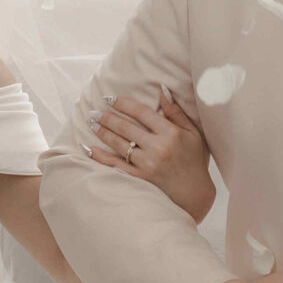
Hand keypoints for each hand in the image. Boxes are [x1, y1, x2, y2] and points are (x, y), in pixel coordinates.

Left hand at [88, 93, 215, 221]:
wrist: (194, 192)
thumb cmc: (193, 159)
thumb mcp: (192, 133)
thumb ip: (175, 112)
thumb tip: (162, 90)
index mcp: (171, 133)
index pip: (142, 113)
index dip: (124, 104)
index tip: (111, 98)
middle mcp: (158, 148)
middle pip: (126, 128)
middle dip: (107, 117)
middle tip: (94, 111)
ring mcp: (147, 164)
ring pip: (119, 144)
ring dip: (102, 132)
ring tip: (91, 123)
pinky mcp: (140, 178)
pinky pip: (115, 165)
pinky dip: (100, 157)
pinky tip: (88, 148)